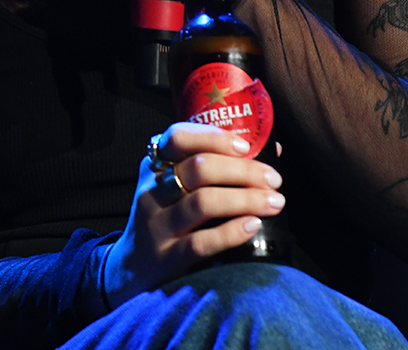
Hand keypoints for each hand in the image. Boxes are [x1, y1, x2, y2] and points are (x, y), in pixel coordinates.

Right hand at [98, 122, 284, 307]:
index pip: (178, 137)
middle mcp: (153, 191)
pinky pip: (201, 242)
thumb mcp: (176, 188)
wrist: (132, 269)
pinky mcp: (165, 257)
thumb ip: (215, 168)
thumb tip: (270, 149)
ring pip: (203, 202)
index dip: (213, 137)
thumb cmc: (168, 218)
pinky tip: (253, 226)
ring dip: (245, 199)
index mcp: (155, 166)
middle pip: (198, 168)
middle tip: (274, 179)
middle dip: (243, 170)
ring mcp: (156, 225)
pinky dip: (231, 232)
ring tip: (275, 202)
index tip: (245, 146)